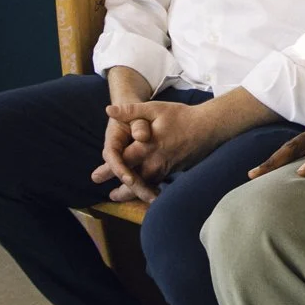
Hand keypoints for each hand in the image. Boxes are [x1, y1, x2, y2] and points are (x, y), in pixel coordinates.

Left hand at [93, 98, 227, 191]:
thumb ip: (131, 111)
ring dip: (134, 192)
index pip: (123, 161)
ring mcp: (167, 168)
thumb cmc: (181, 116)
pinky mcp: (175, 170)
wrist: (209, 127)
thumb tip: (109, 110)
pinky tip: (146, 190)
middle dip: (121, 190)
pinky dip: (149, 188)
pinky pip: (158, 182)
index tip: (96, 177)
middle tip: (111, 195)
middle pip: (134, 181)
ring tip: (122, 196)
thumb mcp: (155, 108)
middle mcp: (156, 161)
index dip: (109, 170)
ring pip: (147, 185)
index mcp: (147, 146)